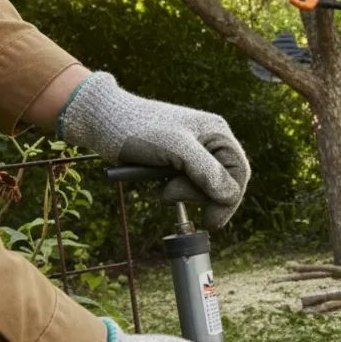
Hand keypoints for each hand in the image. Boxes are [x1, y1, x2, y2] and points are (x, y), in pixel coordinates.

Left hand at [60, 72, 249, 227]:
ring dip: (184, 193)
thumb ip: (205, 170)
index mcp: (217, 133)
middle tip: (169, 195)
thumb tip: (230, 195)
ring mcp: (195, 152)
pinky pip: (187, 184)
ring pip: (204, 186)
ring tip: (161, 189)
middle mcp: (211, 141)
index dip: (228, 199)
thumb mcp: (175, 148)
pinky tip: (159, 185)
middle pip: (223, 182)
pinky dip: (175, 190)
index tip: (210, 221)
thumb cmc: (137, 127)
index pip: (238, 173)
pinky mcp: (178, 161)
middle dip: (199, 195)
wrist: (102, 120)